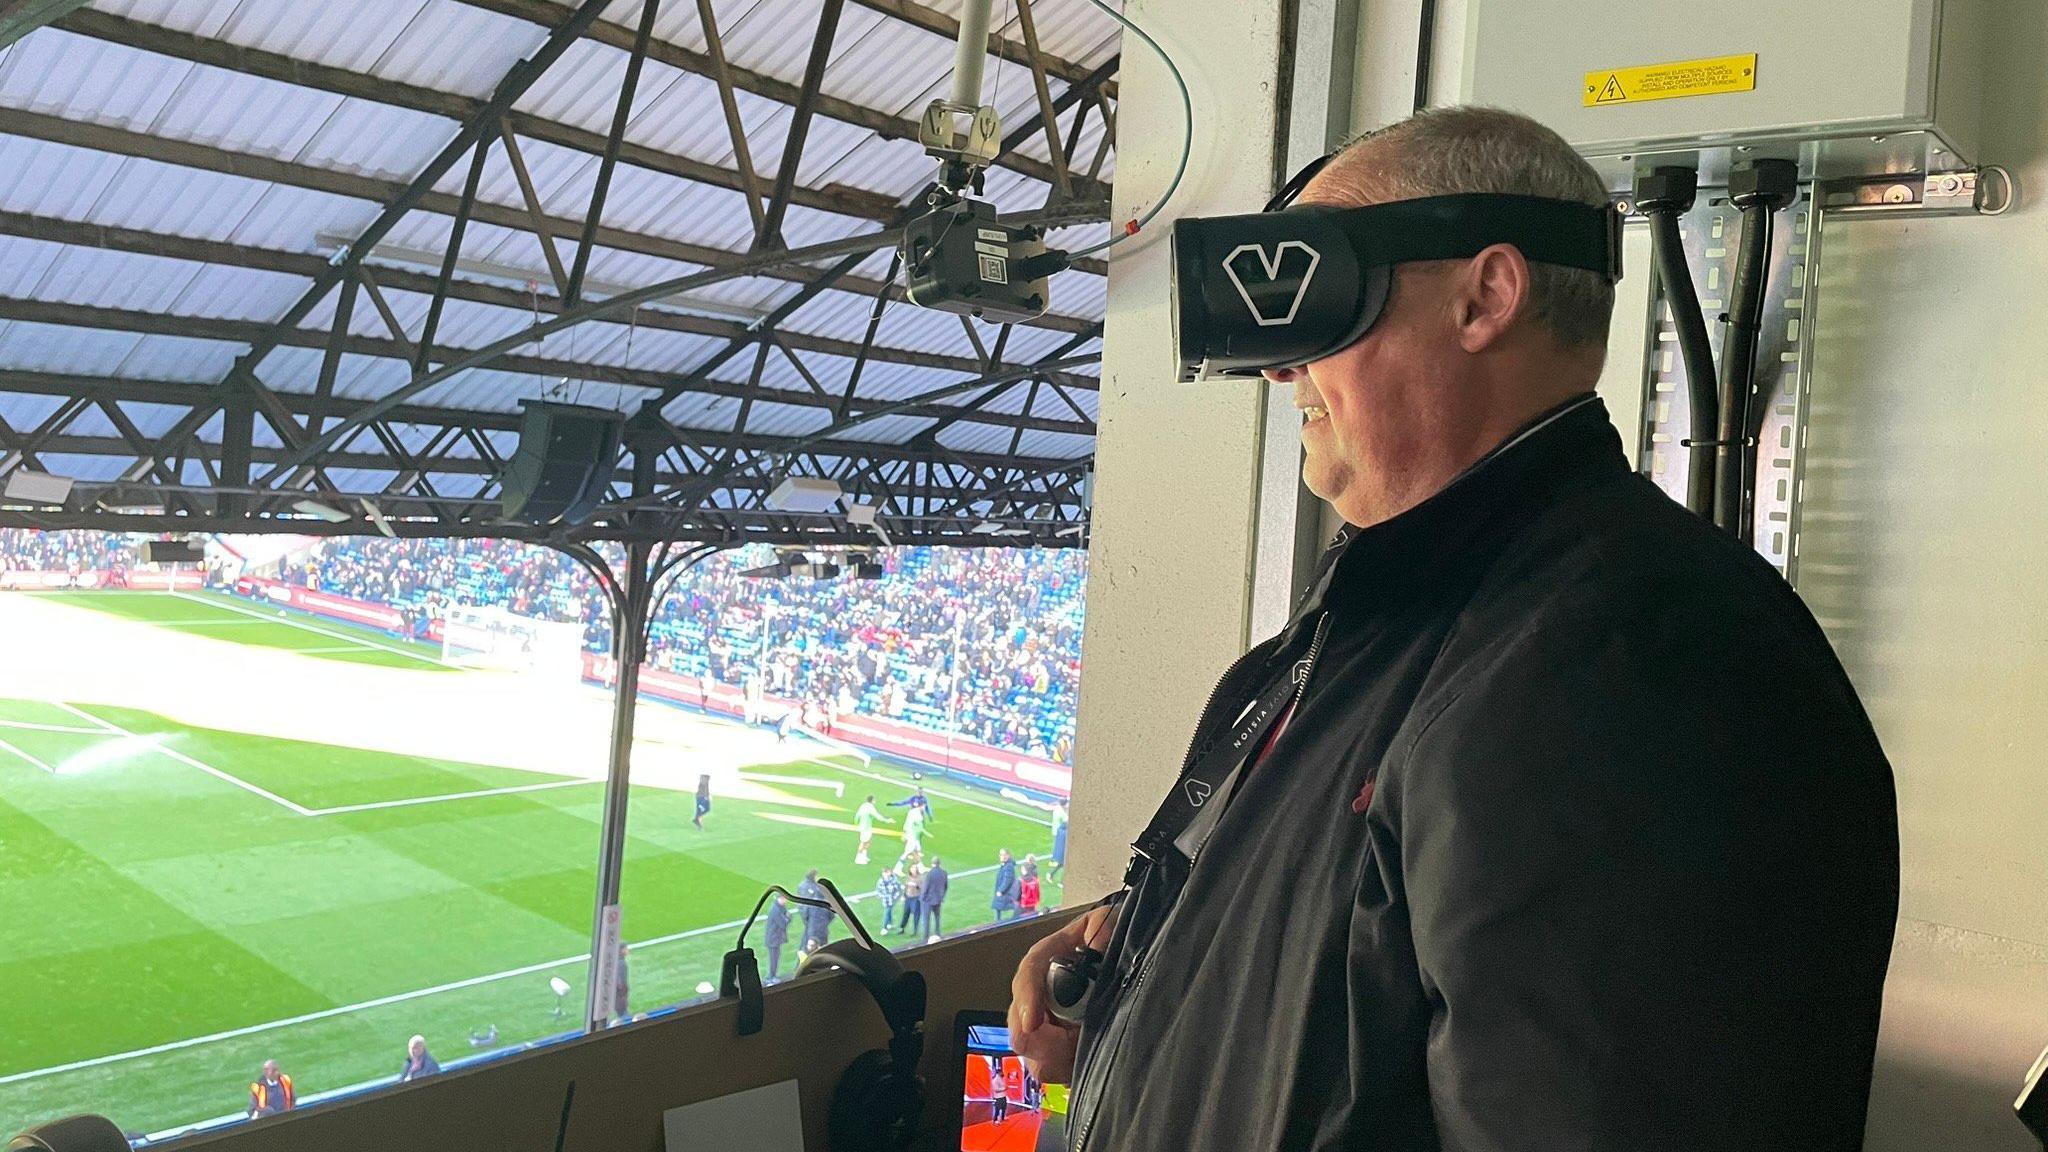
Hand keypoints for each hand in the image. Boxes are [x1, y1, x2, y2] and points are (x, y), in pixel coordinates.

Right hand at [1008, 902, 1115, 1083]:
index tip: (1032, 1022)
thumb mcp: (1104, 924)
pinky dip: (1068, 1070)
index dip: (1026, 1000)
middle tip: (1071, 1042)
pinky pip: (1052, 1071)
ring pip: (1034, 1058)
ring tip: (1085, 1047)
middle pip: (1020, 1030)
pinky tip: (1085, 1058)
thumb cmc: (1102, 941)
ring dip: (1058, 1058)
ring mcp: (1044, 1027)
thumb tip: (1101, 941)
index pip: (1027, 977)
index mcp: (1043, 963)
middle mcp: (1035, 998)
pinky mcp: (1056, 1051)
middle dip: (1042, 1042)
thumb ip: (1102, 925)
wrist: (1110, 961)